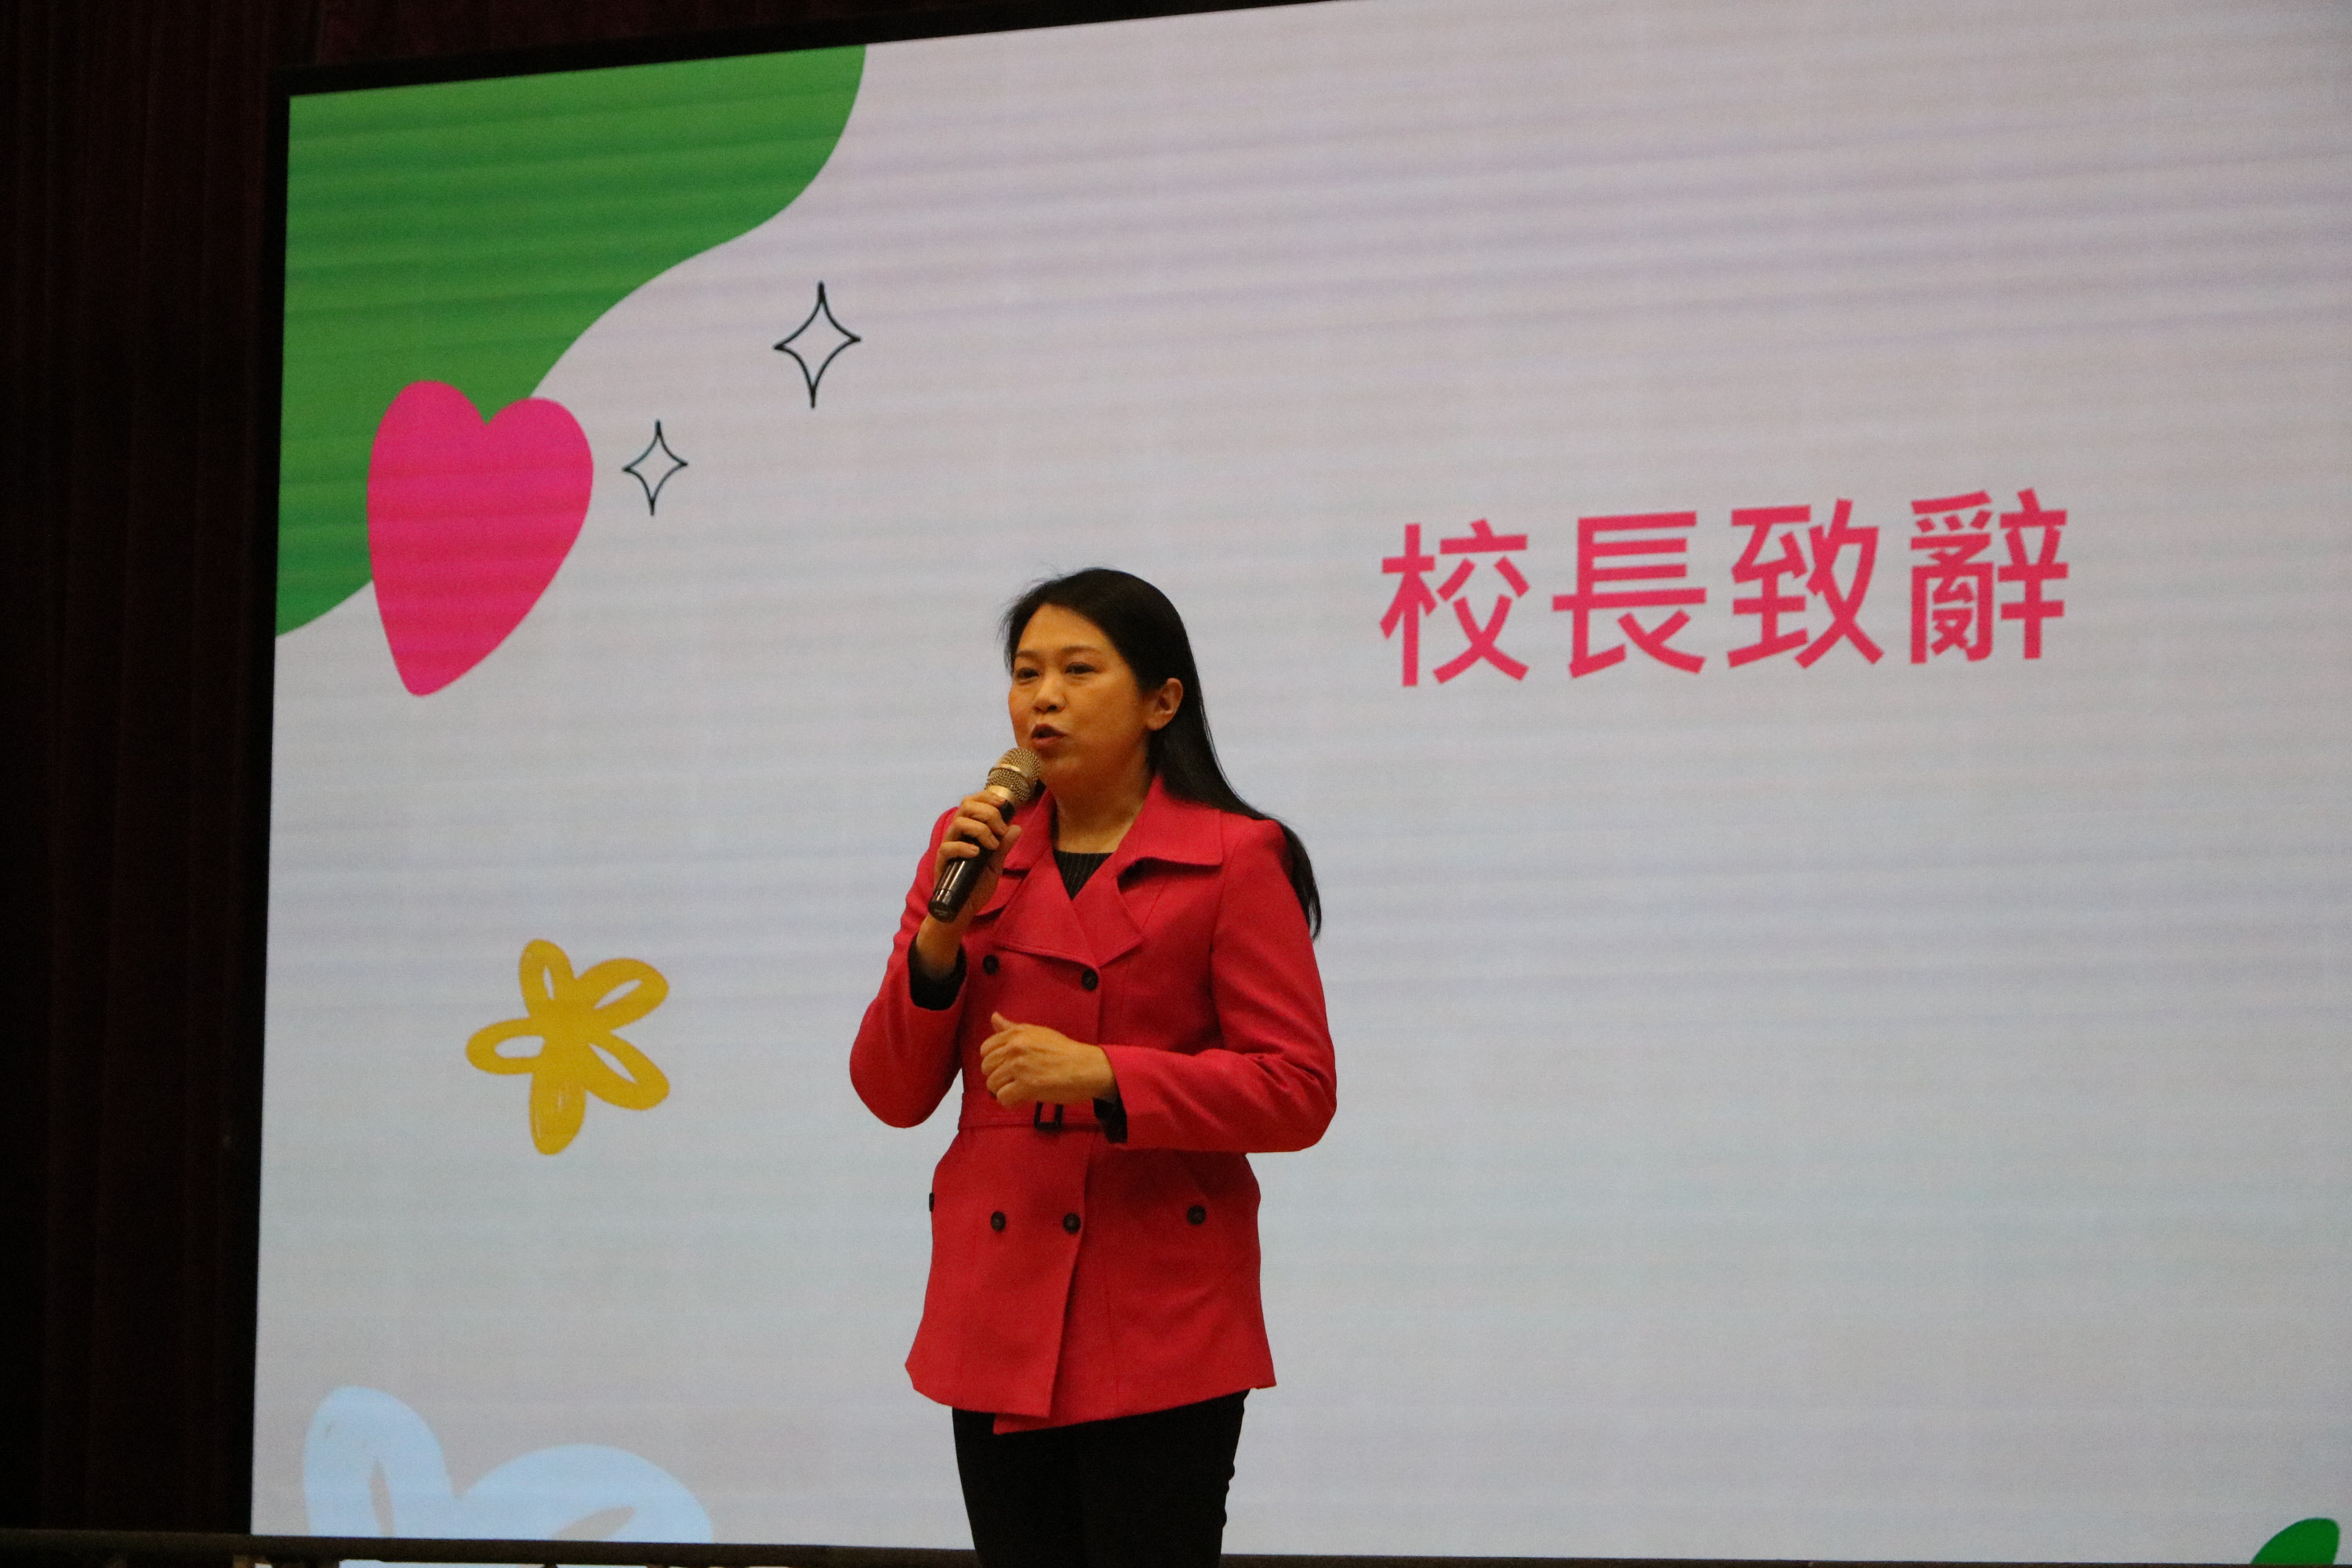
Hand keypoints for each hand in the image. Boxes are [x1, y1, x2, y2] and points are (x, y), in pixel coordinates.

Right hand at [912, 791, 1023, 979]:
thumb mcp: (995, 865)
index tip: (1003, 803)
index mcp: (968, 832)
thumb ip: (1004, 847)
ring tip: (992, 844)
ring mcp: (948, 848)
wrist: (963, 910)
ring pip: (958, 823)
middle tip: (1000, 829)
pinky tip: (977, 853)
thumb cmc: (976, 886)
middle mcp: (957, 835)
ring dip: (980, 829)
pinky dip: (964, 847)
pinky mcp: (942, 863)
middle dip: (987, 812)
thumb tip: (1017, 827)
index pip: (972, 803)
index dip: (986, 796)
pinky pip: (948, 848)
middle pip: (965, 806)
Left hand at [981, 1013, 1115, 1108]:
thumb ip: (1012, 1028)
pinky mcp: (1026, 1085)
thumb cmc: (1065, 1052)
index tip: (1008, 1067)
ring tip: (1022, 1090)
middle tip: (1017, 1080)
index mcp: (1017, 1033)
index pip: (986, 1049)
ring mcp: (1019, 1066)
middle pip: (986, 1067)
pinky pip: (1003, 1098)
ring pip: (992, 1084)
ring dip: (1005, 1090)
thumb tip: (993, 1017)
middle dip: (999, 1076)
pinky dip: (1012, 1102)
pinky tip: (1024, 1098)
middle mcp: (1015, 1047)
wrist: (1087, 1067)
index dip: (994, 1061)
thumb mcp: (1038, 1033)